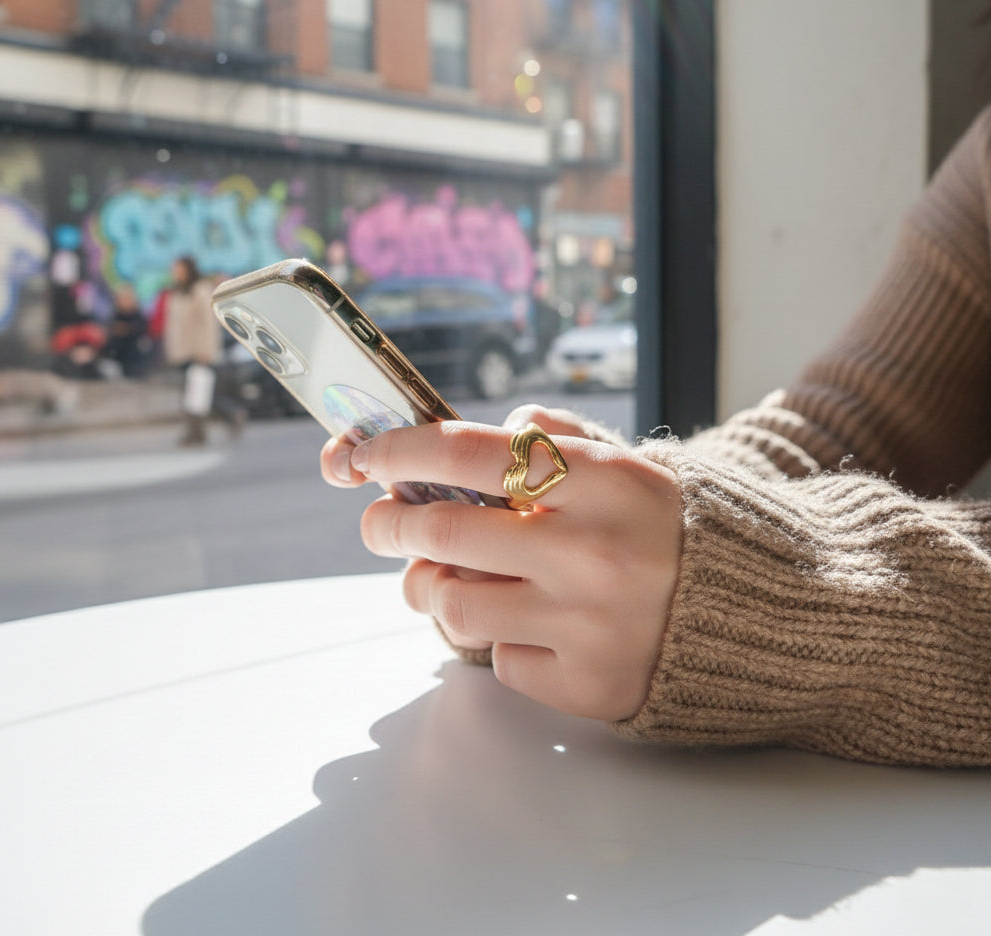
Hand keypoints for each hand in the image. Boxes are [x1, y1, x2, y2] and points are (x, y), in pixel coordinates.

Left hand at [320, 406, 682, 721]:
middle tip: (379, 520)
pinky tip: (528, 623)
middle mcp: (594, 554)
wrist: (755, 610)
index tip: (369, 453)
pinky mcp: (588, 686)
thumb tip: (456, 445)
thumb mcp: (625, 463)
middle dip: (387, 523)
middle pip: (443, 533)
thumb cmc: (667, 527)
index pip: (470, 453)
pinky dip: (498, 638)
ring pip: (453, 604)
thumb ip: (547, 438)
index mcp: (604, 481)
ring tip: (438, 574)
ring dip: (427, 585)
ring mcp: (590, 626)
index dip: (401, 449)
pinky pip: (501, 660)